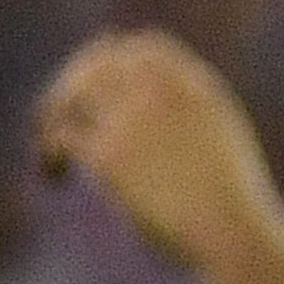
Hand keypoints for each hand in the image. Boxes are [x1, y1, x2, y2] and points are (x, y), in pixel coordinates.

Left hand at [34, 30, 283, 269]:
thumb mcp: (224, 148)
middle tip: (54, 118)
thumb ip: (192, 120)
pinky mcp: (107, 152)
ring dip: (50, 119)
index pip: (143, 47)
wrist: (235, 236)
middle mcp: (159, 90)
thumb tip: (159, 124)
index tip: (94, 84)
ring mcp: (131, 118)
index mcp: (195, 84)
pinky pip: (61, 136)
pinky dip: (49, 153)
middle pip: (96, 67)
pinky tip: (53, 175)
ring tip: (48, 152)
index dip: (113, 60)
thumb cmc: (234, 206)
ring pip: (69, 98)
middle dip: (70, 89)